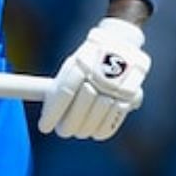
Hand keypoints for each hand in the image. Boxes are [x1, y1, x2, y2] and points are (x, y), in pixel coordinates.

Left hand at [39, 18, 149, 140]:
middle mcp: (99, 70)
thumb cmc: (89, 59)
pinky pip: (117, 113)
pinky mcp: (131, 90)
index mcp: (81, 61)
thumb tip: (46, 108)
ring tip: (79, 132)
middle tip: (63, 132)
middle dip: (70, 123)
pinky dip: (106, 128)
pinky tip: (96, 134)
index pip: (65, 91)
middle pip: (82, 103)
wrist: (121, 41)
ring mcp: (116, 80)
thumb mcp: (75, 63)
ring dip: (86, 127)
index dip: (53, 112)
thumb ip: (61, 85)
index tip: (45, 127)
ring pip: (99, 110)